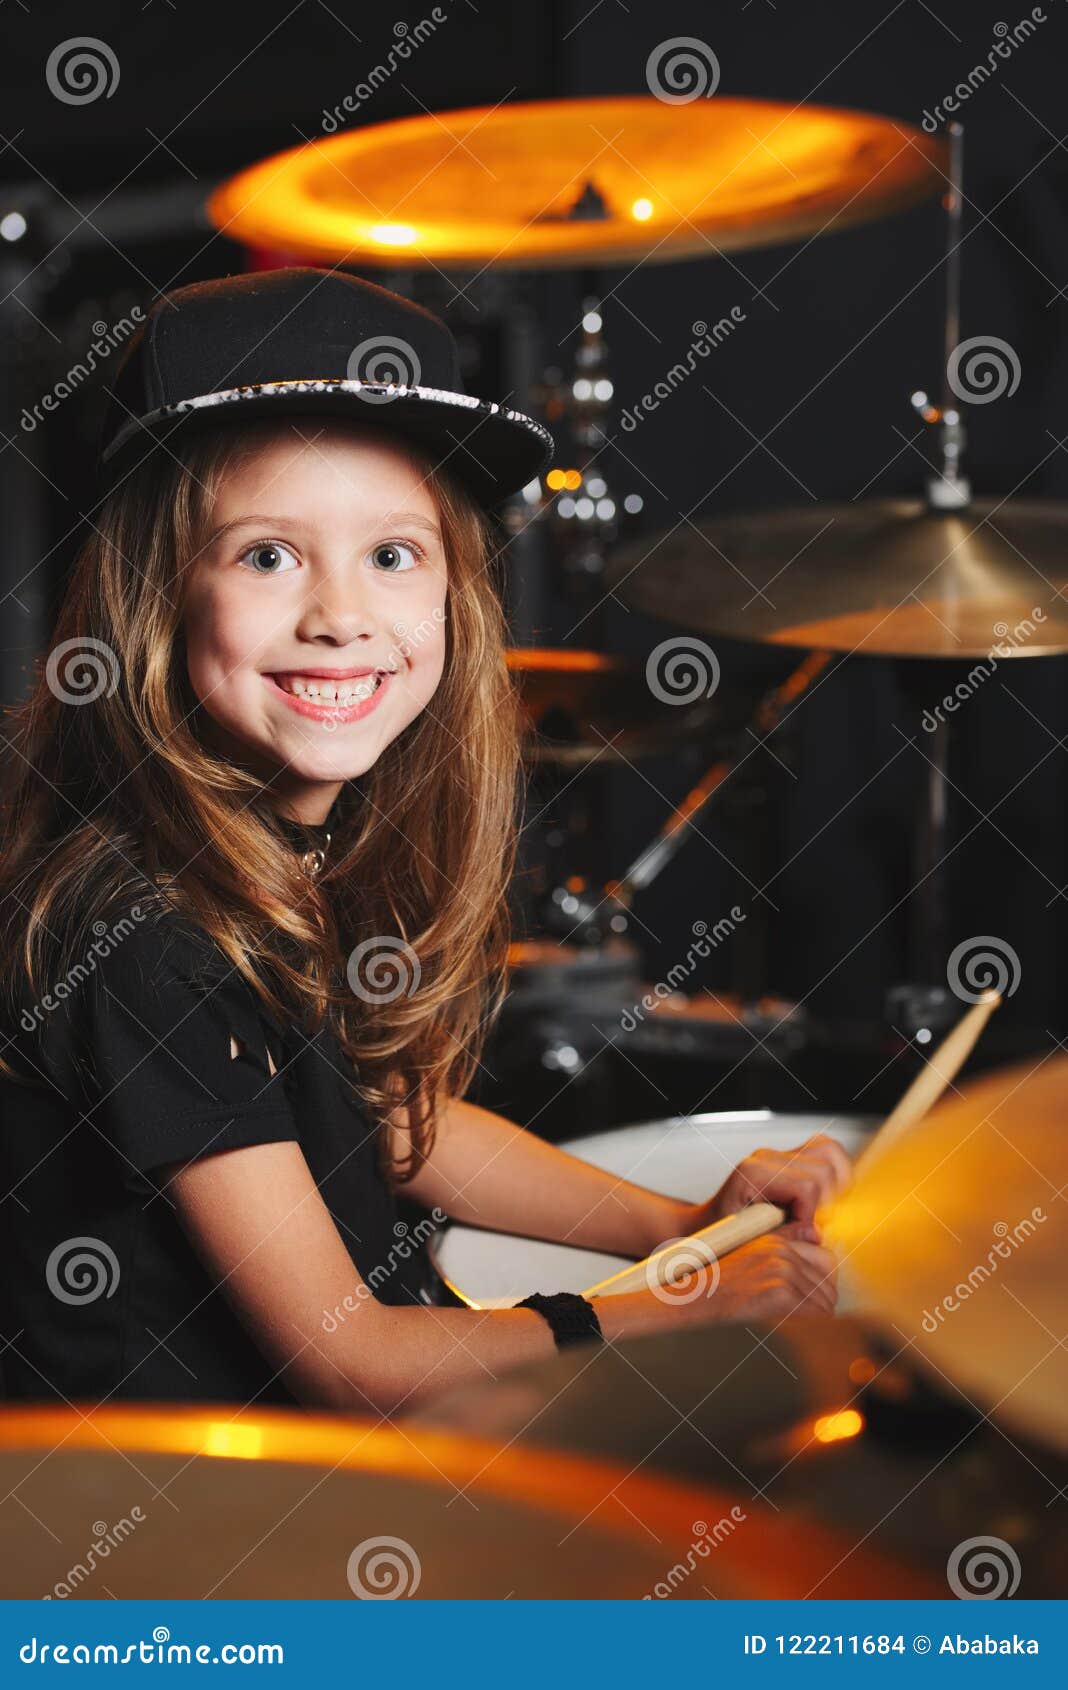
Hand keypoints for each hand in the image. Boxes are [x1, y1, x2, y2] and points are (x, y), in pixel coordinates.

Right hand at [666, 1225, 838, 1325]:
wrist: (687, 1299)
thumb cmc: (713, 1289)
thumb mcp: (747, 1265)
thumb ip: (780, 1265)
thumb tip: (819, 1284)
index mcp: (774, 1240)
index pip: (826, 1258)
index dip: (824, 1284)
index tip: (817, 1301)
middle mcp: (780, 1250)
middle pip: (830, 1280)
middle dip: (824, 1303)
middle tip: (811, 1320)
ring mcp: (780, 1270)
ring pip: (825, 1300)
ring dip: (818, 1318)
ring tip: (801, 1329)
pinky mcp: (778, 1293)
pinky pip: (814, 1313)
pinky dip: (812, 1327)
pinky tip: (797, 1332)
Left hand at [680, 1133, 853, 1237]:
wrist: (707, 1224)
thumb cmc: (721, 1233)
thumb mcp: (748, 1241)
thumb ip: (783, 1236)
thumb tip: (816, 1234)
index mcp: (753, 1174)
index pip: (807, 1187)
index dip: (811, 1215)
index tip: (803, 1234)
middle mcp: (767, 1157)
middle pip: (823, 1170)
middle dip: (825, 1203)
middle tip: (811, 1224)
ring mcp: (779, 1154)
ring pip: (830, 1154)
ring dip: (834, 1186)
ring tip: (819, 1210)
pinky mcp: (789, 1156)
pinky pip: (826, 1151)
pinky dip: (834, 1174)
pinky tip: (823, 1199)